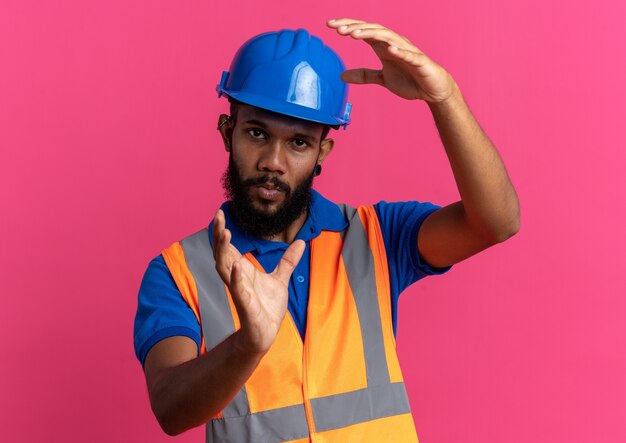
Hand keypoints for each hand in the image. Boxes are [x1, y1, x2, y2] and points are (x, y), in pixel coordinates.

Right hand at [212, 210, 304, 355]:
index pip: (228, 247)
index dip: (222, 231)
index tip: (220, 213)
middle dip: (219, 235)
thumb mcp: (281, 279)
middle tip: (218, 216)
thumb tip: (301, 242)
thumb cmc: (268, 307)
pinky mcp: (245, 305)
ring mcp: (239, 291)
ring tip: (225, 234)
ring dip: (223, 251)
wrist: (266, 334)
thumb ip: (288, 261)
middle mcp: (236, 278)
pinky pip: (238, 290)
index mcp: (242, 270)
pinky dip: (236, 278)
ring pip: (225, 268)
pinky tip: (237, 266)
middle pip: (222, 253)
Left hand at [327, 18, 457, 103]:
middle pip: (372, 30)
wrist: (433, 89)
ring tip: (354, 34)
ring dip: (371, 34)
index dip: (348, 26)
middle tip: (337, 28)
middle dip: (354, 27)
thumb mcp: (382, 79)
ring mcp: (407, 50)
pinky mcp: (419, 61)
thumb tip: (341, 76)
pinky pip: (409, 54)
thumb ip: (364, 75)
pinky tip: (390, 49)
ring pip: (388, 37)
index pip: (364, 31)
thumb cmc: (410, 80)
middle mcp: (394, 43)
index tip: (329, 25)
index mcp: (384, 46)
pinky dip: (400, 51)